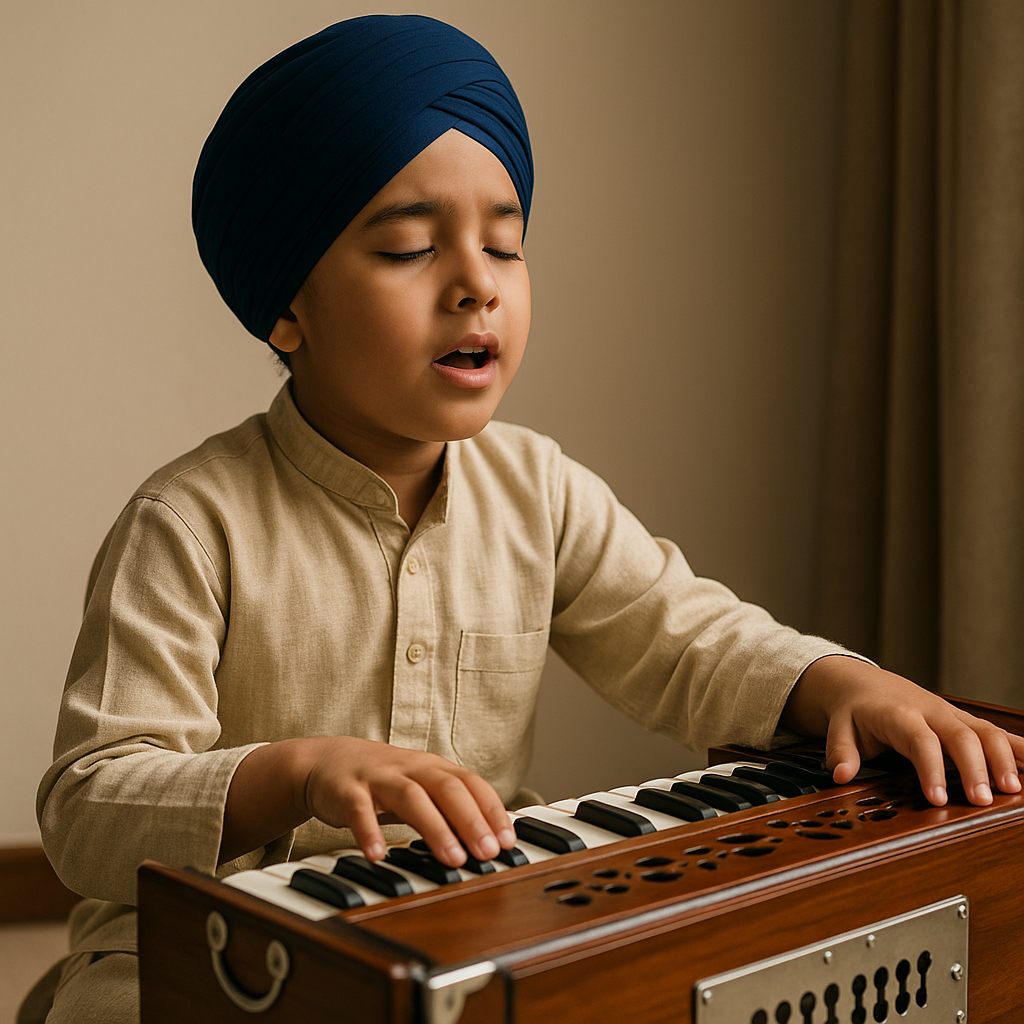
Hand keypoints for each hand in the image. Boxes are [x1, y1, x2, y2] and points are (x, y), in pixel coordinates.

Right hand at [302, 737, 514, 865]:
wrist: (329, 760)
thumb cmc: (385, 780)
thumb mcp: (422, 788)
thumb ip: (450, 809)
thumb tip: (489, 838)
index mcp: (433, 767)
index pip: (471, 784)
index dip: (491, 810)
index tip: (508, 841)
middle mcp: (411, 768)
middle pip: (447, 788)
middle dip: (471, 820)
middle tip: (489, 852)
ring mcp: (380, 777)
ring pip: (412, 797)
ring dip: (435, 828)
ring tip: (452, 858)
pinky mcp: (348, 791)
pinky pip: (359, 811)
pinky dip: (369, 832)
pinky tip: (378, 855)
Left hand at [781, 656, 1023, 805]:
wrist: (862, 684)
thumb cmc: (855, 710)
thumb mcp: (839, 728)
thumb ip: (841, 751)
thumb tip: (841, 774)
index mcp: (900, 715)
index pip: (920, 741)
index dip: (931, 768)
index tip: (939, 798)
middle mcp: (932, 712)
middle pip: (962, 736)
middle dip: (976, 768)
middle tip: (983, 801)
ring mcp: (953, 715)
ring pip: (986, 731)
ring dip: (1005, 759)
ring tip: (1014, 791)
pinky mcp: (965, 721)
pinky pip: (998, 732)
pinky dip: (1020, 749)